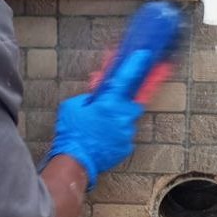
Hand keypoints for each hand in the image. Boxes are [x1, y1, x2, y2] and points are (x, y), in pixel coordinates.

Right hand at [44, 51, 148, 188]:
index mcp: (109, 103)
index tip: (144, 55)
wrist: (75, 160)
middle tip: (108, 109)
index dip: (135, 65)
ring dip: (116, 122)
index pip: (125, 79)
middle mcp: (122, 117)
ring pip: (126, 121)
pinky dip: (115, 136)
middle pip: (132, 103)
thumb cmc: (72, 132)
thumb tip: (95, 96)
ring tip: (99, 130)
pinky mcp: (127, 146)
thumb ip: (88, 98)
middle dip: (122, 104)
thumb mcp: (72, 107)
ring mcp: (126, 133)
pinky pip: (124, 136)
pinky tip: (102, 140)